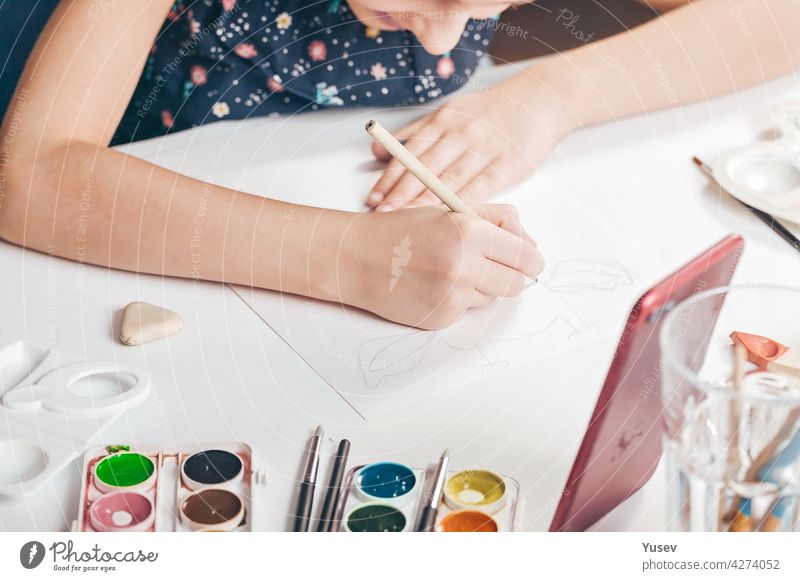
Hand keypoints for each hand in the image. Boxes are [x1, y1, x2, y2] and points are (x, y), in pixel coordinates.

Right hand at [336, 203, 543, 329]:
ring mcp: (453, 296)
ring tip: (449, 270)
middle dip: (510, 275)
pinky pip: (467, 311)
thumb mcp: (451, 209)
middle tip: (493, 266)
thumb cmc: (403, 230)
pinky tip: (434, 285)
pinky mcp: (442, 317)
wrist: (357, 257)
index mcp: (470, 232)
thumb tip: (532, 245)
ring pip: (492, 298)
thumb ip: (497, 219)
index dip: (530, 260)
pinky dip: (457, 300)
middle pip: (517, 284)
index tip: (528, 261)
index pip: (526, 257)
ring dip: (480, 286)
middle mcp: (464, 266)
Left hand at [367, 72, 576, 210]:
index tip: (374, 198)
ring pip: (449, 180)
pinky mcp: (506, 165)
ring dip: (426, 202)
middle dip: (401, 193)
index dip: (390, 177)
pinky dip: (462, 204)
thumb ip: (414, 133)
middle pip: (425, 168)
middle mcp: (461, 133)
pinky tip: (448, 220)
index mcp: (443, 120)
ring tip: (407, 220)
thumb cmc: (489, 112)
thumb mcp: (450, 112)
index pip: (410, 153)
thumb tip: (376, 150)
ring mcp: (484, 149)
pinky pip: (480, 188)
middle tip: (383, 214)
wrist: (539, 101)